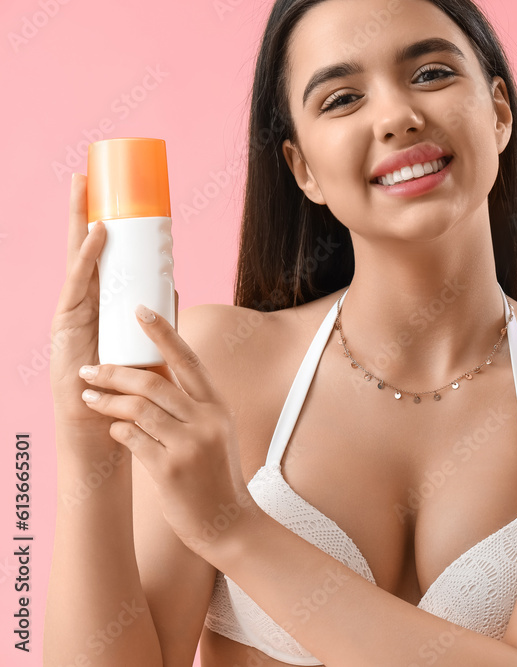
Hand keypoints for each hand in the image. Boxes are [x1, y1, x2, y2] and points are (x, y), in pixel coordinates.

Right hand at [50, 172, 179, 443]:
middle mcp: (83, 297)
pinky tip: (96, 234)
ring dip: (80, 221)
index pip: (98, 254)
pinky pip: (78, 280)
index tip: (106, 192)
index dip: (99, 223)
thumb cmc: (125, 383)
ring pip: (76, 256)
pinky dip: (87, 256)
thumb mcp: (145, 340)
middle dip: (82, 210)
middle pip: (82, 246)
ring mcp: (72, 305)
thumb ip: (155, 313)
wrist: (103, 419)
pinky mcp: (67, 318)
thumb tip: (171, 282)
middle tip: (86, 175)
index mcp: (99, 298)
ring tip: (84, 188)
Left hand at [77, 304, 258, 556]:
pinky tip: (113, 430)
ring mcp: (190, 444)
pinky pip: (132, 439)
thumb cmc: (215, 475)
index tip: (139, 310)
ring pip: (137, 409)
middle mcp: (207, 420)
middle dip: (114, 372)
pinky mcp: (170, 468)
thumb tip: (157, 374)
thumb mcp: (215, 432)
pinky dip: (117, 430)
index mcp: (218, 406)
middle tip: (90, 369)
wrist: (227, 521)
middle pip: (152, 382)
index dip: (162, 332)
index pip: (187, 360)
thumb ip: (192, 405)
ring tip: (89, 399)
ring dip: (107, 402)